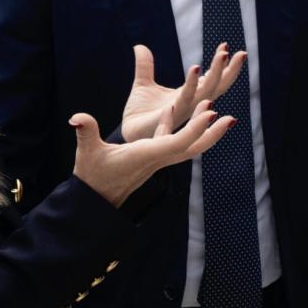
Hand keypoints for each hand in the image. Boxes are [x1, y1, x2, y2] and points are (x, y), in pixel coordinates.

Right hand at [71, 100, 232, 207]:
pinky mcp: (151, 158)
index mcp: (147, 155)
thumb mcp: (87, 152)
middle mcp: (157, 158)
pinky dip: (177, 127)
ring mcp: (156, 159)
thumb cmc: (92, 176)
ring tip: (214, 112)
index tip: (211, 112)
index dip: (195, 128)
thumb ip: (85, 132)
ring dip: (201, 130)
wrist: (95, 198)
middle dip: (212, 134)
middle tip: (230, 118)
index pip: (177, 143)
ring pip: (186, 145)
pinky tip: (172, 109)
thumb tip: (77, 118)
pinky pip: (171, 141)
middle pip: (192, 148)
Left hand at [120, 43, 245, 141]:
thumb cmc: (139, 114)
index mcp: (189, 96)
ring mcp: (184, 110)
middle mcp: (191, 104)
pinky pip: (186, 97)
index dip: (222, 66)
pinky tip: (196, 67)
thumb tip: (140, 46)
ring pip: (207, 91)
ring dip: (217, 73)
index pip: (212, 80)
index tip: (226, 46)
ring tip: (223, 54)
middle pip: (218, 87)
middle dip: (231, 71)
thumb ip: (145, 66)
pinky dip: (193, 82)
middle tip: (242, 53)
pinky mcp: (172, 114)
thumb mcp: (143, 84)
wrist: (127, 133)